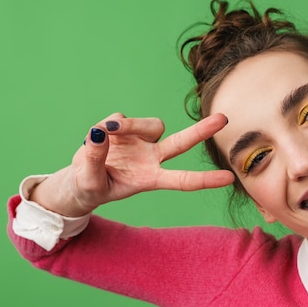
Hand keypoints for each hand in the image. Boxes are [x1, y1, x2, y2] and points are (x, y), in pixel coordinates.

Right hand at [30, 113, 234, 215]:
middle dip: (202, 131)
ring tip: (108, 132)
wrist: (78, 180)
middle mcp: (151, 158)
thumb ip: (94, 160)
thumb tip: (100, 133)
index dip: (205, 179)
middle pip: (182, 143)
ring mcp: (139, 141)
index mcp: (150, 179)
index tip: (229, 178)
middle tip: (223, 119)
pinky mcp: (124, 128)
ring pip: (150, 125)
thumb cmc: (89, 187)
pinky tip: (98, 135)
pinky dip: (109, 125)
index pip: (182, 180)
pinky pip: (121, 119)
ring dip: (132, 124)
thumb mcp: (89, 183)